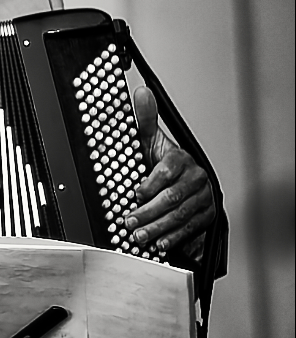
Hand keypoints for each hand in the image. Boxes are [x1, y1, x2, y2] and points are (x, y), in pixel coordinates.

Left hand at [125, 87, 215, 251]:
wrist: (183, 179)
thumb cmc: (162, 161)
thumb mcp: (150, 140)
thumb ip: (144, 119)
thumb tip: (141, 92)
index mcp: (182, 160)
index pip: (168, 170)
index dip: (150, 184)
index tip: (134, 193)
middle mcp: (196, 179)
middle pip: (173, 198)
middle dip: (149, 213)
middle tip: (130, 222)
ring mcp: (203, 199)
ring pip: (181, 216)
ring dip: (159, 229)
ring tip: (140, 236)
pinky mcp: (207, 216)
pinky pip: (192, 230)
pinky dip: (175, 239)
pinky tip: (161, 244)